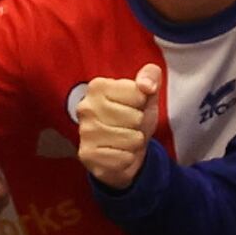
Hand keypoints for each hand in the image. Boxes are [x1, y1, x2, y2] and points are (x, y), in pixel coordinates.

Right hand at [71, 67, 163, 187]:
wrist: (122, 151)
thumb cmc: (132, 119)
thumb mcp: (146, 94)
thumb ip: (150, 76)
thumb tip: (147, 85)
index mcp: (98, 86)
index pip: (138, 93)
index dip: (142, 102)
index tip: (132, 106)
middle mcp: (86, 107)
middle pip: (135, 117)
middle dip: (139, 124)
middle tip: (128, 126)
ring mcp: (84, 132)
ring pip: (132, 138)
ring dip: (134, 142)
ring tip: (124, 139)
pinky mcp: (87, 155)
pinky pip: (124, 158)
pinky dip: (127, 158)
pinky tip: (117, 153)